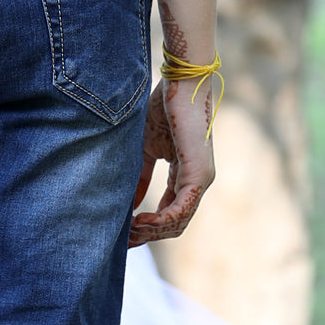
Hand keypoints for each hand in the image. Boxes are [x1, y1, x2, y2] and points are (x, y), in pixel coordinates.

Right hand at [128, 78, 215, 245]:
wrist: (180, 84)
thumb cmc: (164, 108)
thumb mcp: (147, 147)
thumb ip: (141, 175)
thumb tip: (131, 203)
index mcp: (187, 176)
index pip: (170, 213)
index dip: (147, 226)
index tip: (124, 233)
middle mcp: (198, 183)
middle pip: (174, 224)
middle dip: (147, 235)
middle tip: (123, 241)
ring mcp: (202, 180)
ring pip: (178, 222)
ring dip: (152, 232)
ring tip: (128, 233)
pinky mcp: (199, 175)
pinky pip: (181, 210)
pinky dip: (160, 220)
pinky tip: (141, 221)